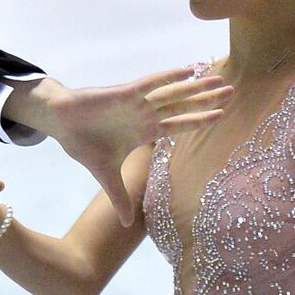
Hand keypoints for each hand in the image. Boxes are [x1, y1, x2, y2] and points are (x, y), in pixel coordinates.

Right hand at [7, 69, 232, 225]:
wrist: (61, 123)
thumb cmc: (83, 143)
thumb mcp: (105, 175)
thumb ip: (120, 196)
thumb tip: (126, 224)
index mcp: (145, 132)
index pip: (180, 125)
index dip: (201, 120)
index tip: (223, 115)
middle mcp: (146, 115)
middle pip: (183, 106)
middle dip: (207, 100)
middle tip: (232, 91)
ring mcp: (137, 103)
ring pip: (173, 93)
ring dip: (196, 87)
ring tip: (219, 78)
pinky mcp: (124, 93)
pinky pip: (151, 84)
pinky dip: (169, 77)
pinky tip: (188, 70)